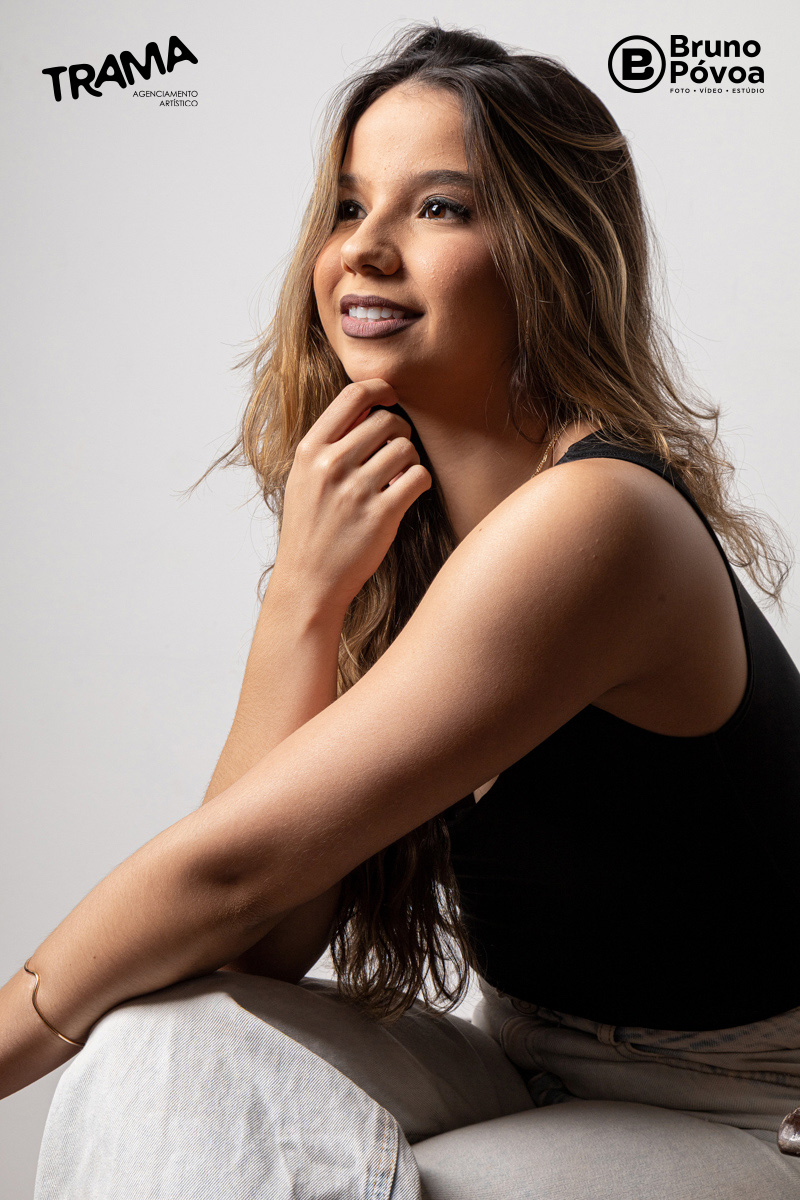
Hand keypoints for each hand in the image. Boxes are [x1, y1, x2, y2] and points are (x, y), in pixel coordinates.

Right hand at [273, 380, 431, 612]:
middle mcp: (331, 466)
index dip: (380, 389)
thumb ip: (330, 443)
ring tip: (398, 477)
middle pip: (387, 420)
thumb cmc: (310, 528)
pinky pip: (419, 478)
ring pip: (406, 448)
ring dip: (410, 460)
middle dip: (399, 432)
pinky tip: (408, 492)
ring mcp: (356, 491)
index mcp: (310, 451)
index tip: (391, 398)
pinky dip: (420, 481)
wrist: (308, 582)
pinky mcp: (381, 516)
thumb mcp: (304, 479)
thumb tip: (368, 404)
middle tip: (395, 452)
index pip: (352, 396)